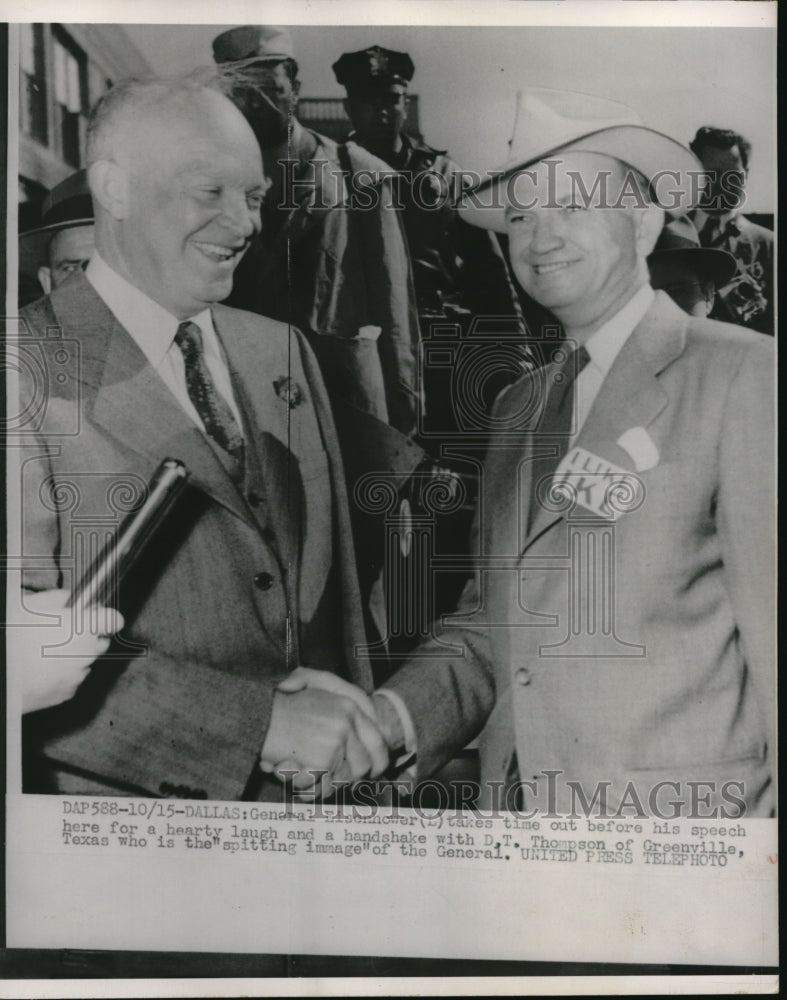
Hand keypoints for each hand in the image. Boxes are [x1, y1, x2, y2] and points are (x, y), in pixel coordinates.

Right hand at [12, 590, 123, 713]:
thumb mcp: (35, 604)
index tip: (99, 617)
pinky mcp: (68, 692)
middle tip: (65, 634)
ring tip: (45, 653)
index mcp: (83, 627)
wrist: (1, 673)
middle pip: (100, 642)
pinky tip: (42, 669)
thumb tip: (71, 600)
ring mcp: (78, 674)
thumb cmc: (14, 637)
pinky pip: (72, 679)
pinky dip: (62, 675)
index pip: (114, 620)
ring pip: (85, 662)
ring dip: (73, 657)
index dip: (105, 618)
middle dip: (89, 637)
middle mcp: (87, 652)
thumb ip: (62, 599)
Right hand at [260, 668, 389, 797]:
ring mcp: (336, 740)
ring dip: (325, 784)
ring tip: (303, 773)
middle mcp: (348, 722)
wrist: (255, 715)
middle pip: (364, 765)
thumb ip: (338, 696)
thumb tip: (367, 726)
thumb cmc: (279, 702)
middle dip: (348, 779)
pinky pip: (325, 787)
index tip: (369, 775)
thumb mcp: (311, 683)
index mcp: (349, 706)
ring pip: (345, 780)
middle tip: (328, 780)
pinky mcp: (323, 759)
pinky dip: (309, 788)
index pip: (379, 742)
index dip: (376, 763)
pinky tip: (292, 774)